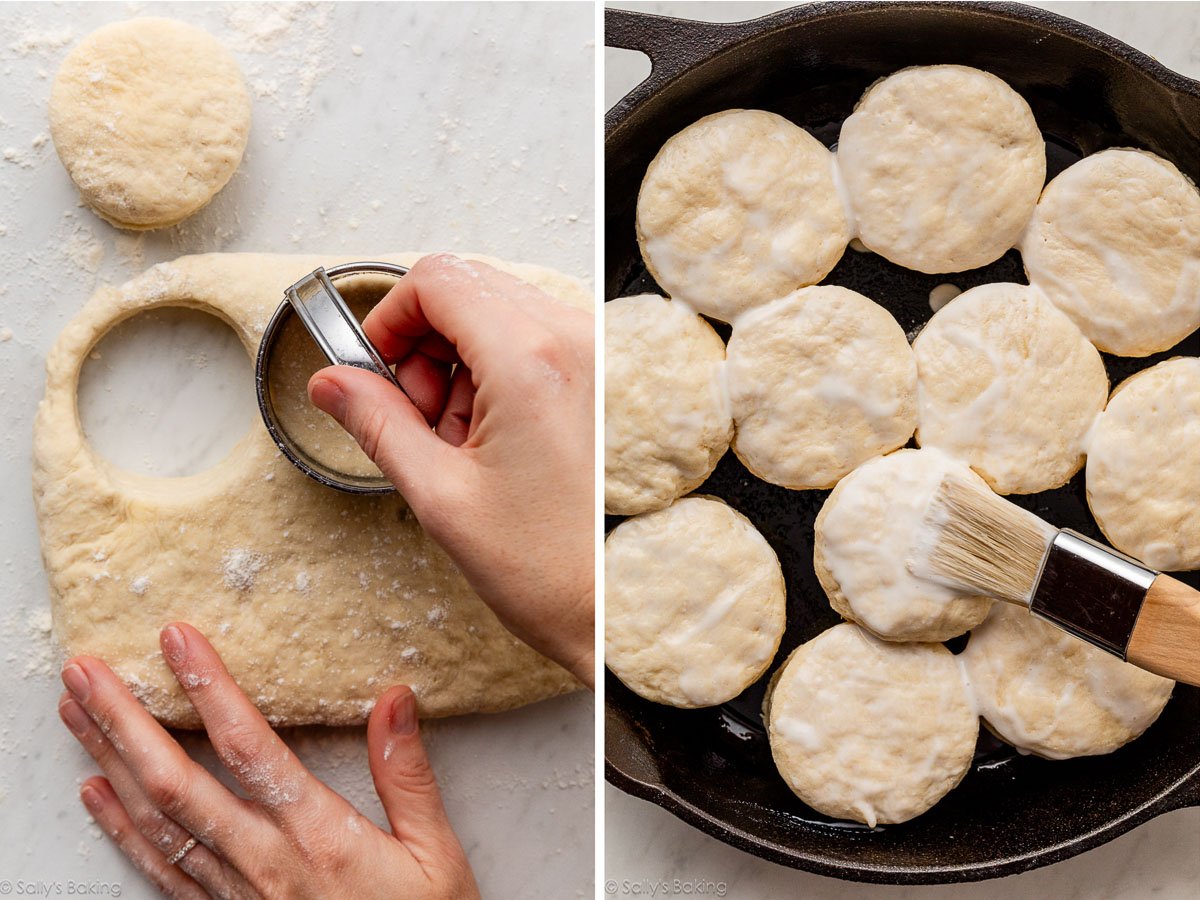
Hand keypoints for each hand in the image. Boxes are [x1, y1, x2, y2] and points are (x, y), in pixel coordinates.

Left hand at [58, 623, 478, 898]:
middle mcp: (264, 864)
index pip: (250, 749)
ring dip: (109, 761)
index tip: (178, 641)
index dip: (210, 688)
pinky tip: (97, 794)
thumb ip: (407, 776)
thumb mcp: (435, 854)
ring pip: (157, 822)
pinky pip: (161, 870)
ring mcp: (236, 894)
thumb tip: (393, 701)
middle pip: (176, 784)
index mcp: (318, 837)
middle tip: (87, 671)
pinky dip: (121, 829)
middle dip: (125, 721)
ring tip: (77, 712)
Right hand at [308, 253, 594, 686]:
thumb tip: (332, 382)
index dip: (388, 318)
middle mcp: (577, 343)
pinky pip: (536, 341)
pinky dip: (499, 372)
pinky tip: (496, 437)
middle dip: (424, 343)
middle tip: (419, 416)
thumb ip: (377, 424)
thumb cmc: (551, 570)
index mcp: (533, 362)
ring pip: (500, 312)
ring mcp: (600, 357)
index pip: (437, 280)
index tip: (374, 366)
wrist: (618, 612)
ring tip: (463, 441)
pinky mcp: (607, 378)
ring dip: (461, 361)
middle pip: (469, 288)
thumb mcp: (440, 497)